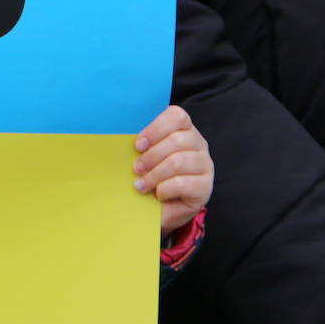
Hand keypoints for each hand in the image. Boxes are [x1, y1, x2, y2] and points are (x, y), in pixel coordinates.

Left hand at [132, 105, 213, 235]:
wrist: (162, 207)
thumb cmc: (150, 175)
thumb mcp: (144, 156)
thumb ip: (140, 144)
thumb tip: (119, 137)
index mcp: (183, 129)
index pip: (176, 116)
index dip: (155, 129)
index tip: (138, 145)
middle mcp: (198, 143)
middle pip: (176, 140)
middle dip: (151, 156)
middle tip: (136, 169)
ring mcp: (205, 165)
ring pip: (178, 162)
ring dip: (154, 175)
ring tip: (141, 185)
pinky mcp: (205, 186)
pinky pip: (183, 183)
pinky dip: (164, 189)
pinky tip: (158, 194)